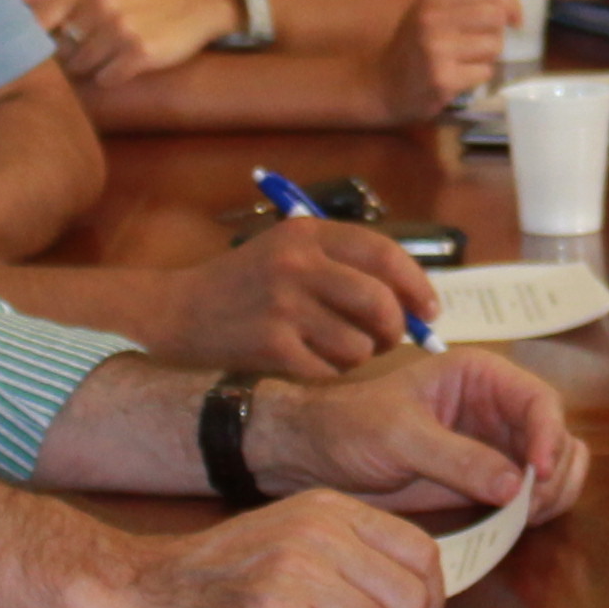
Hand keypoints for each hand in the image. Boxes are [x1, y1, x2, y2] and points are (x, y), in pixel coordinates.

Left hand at [36, 0, 234, 86]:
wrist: (193, 6)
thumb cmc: (136, 0)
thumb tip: (13, 0)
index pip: (38, 24)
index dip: (38, 44)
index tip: (44, 52)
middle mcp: (99, 3)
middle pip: (61, 51)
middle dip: (73, 57)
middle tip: (96, 49)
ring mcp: (120, 27)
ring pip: (82, 68)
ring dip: (95, 68)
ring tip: (114, 54)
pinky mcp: (139, 51)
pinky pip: (107, 79)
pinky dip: (115, 77)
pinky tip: (129, 64)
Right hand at [76, 492, 455, 607]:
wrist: (137, 592)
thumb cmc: (218, 578)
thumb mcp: (294, 537)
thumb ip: (355, 553)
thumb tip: (423, 593)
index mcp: (332, 508)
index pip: (424, 555)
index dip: (424, 601)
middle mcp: (318, 532)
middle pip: (409, 602)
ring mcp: (293, 571)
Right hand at [154, 217, 436, 378]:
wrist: (178, 313)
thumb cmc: (246, 286)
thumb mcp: (289, 253)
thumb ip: (345, 266)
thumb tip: (412, 301)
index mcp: (307, 234)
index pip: (383, 253)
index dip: (415, 284)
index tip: (429, 308)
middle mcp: (296, 264)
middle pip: (379, 301)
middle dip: (395, 328)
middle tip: (390, 339)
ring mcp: (282, 306)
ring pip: (359, 344)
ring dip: (360, 356)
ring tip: (339, 350)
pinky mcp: (271, 346)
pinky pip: (329, 370)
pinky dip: (330, 373)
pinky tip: (311, 364)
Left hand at [252, 348, 587, 521]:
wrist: (314, 457)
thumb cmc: (349, 428)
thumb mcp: (399, 436)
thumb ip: (457, 458)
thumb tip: (516, 485)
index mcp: (480, 377)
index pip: (539, 401)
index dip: (549, 437)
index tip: (538, 474)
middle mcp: (497, 408)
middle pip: (557, 436)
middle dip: (554, 472)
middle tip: (530, 507)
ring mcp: (495, 446)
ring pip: (554, 467)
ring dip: (552, 493)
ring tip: (522, 517)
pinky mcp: (486, 481)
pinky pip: (531, 494)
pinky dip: (537, 510)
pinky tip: (515, 523)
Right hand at [378, 0, 516, 120]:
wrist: (382, 83)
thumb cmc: (413, 47)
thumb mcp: (428, 13)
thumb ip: (461, 3)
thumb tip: (507, 3)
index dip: (512, 4)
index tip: (516, 18)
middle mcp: (433, 20)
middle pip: (495, 17)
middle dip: (498, 32)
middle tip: (486, 42)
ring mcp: (437, 51)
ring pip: (494, 46)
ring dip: (488, 57)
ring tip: (468, 61)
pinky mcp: (443, 79)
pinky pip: (484, 72)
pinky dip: (478, 76)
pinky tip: (460, 77)